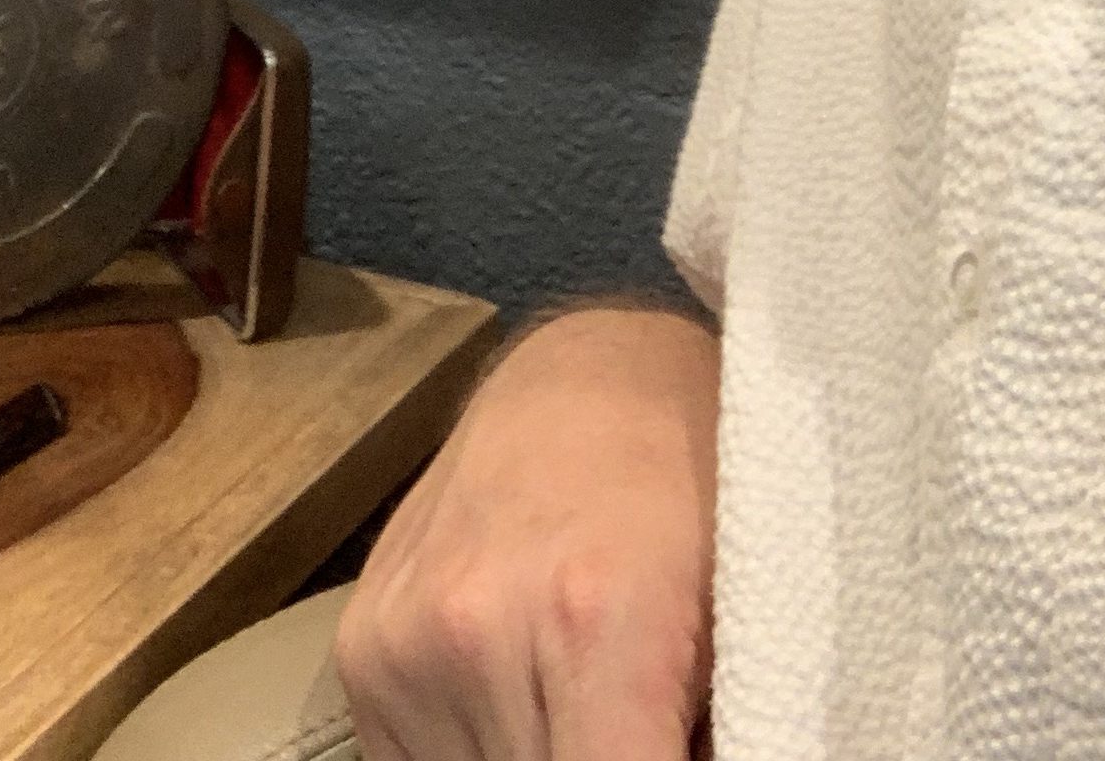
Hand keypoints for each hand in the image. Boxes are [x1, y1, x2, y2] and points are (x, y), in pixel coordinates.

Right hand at [335, 305, 718, 760]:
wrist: (586, 381)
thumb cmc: (688, 489)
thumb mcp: (744, 610)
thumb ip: (712, 730)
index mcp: (594, 621)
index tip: (665, 753)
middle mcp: (477, 632)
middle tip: (632, 722)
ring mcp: (404, 641)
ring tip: (581, 705)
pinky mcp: (361, 651)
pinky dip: (476, 758)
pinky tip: (524, 699)